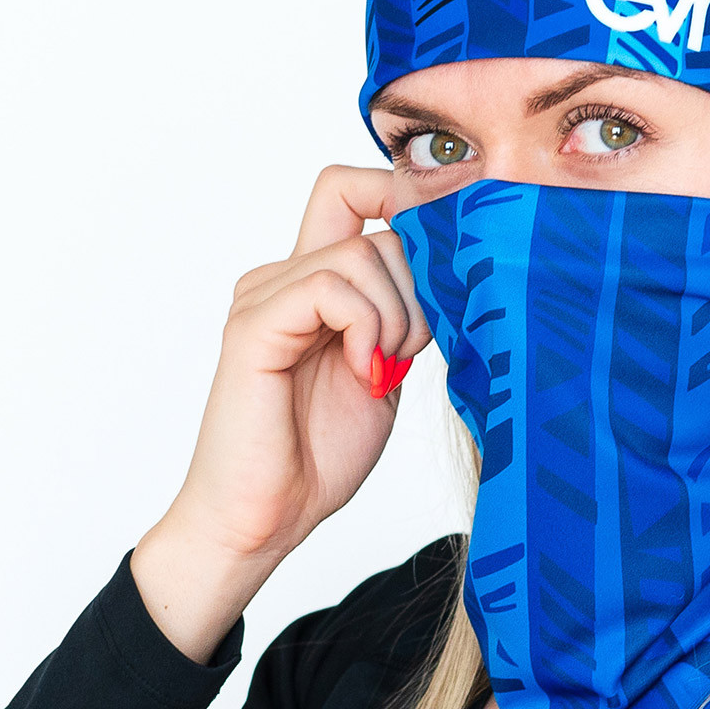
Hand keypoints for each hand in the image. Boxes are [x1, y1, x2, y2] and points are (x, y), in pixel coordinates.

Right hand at [131, 165, 431, 659]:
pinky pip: (331, 285)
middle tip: (404, 355)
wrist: (264, 519)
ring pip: (363, 252)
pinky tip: (362, 373)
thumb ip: (405, 316)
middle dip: (417, 286)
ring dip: (396, 317)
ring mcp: (263, 296)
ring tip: (378, 372)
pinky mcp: (254, 325)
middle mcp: (282, 277)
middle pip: (374, 221)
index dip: (403, 197)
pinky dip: (366, 327)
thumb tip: (456, 268)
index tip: (444, 257)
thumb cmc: (317, 456)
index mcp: (312, 283)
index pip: (353, 189)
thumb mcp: (386, 368)